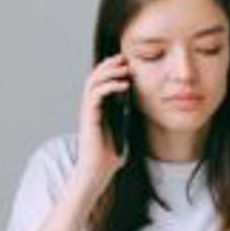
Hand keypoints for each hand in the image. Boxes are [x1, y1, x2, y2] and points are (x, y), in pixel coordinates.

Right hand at [74, 54, 130, 188]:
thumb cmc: (109, 156)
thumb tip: (142, 109)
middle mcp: (90, 108)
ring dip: (109, 71)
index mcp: (98, 109)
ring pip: (93, 82)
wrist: (97, 172)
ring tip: (124, 68)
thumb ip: (127, 120)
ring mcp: (88, 112)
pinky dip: (110, 86)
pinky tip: (124, 85)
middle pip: (95, 77)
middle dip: (109, 65)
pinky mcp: (88, 117)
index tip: (127, 63)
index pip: (101, 82)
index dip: (111, 70)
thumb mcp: (124, 133)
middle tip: (124, 58)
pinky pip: (96, 94)